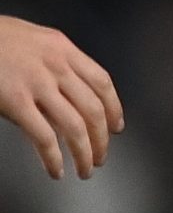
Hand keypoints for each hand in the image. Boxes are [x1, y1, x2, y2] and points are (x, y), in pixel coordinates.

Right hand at [0, 16, 121, 179]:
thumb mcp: (35, 42)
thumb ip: (55, 65)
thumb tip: (69, 94)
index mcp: (64, 49)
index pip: (102, 82)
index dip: (114, 108)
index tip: (117, 127)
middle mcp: (57, 66)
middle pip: (93, 108)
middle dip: (101, 139)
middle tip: (101, 157)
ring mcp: (37, 84)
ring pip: (75, 126)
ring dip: (84, 153)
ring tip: (85, 169)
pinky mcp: (16, 102)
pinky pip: (44, 136)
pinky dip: (53, 157)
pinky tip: (56, 169)